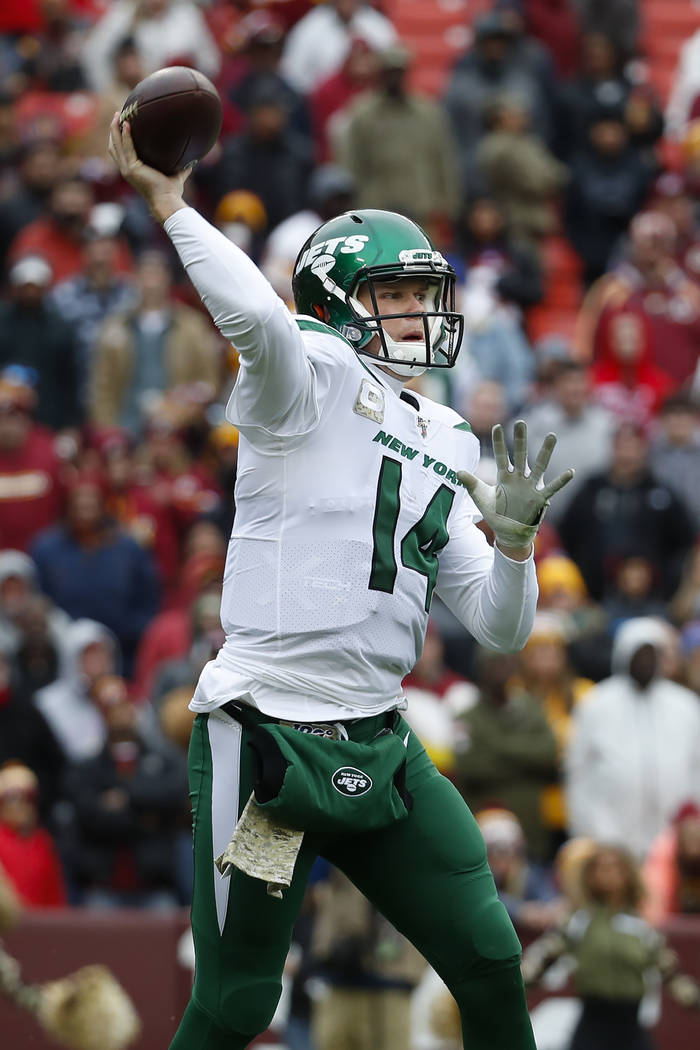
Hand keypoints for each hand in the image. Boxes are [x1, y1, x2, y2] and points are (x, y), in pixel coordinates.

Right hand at [108, 113, 191, 222]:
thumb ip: (182, 167)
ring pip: (116, 145)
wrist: (168, 201)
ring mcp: (127, 170)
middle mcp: (127, 170)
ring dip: (115, 130)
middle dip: (113, 130)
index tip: (122, 124)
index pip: (121, 152)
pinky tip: (127, 124)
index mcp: (133, 171)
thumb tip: (193, 160)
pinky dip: (126, 136)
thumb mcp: (176, 175)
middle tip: (117, 115)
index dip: (119, 138)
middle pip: (114, 146)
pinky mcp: (132, 169)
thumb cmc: (171, 192)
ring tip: (118, 115)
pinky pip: (127, 148)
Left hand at [457, 421, 573, 551]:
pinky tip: (570, 472)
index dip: (499, 442)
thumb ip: (471, 483)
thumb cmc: (496, 513)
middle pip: (520, 455)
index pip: (501, 456)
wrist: (508, 532)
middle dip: (520, 440)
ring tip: (552, 435)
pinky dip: (561, 481)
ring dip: (545, 452)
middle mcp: (518, 478)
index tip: (497, 426)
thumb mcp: (480, 497)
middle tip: (521, 422)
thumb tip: (458, 471)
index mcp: (504, 477)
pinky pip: (552, 488)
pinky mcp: (539, 499)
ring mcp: (530, 487)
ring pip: (539, 466)